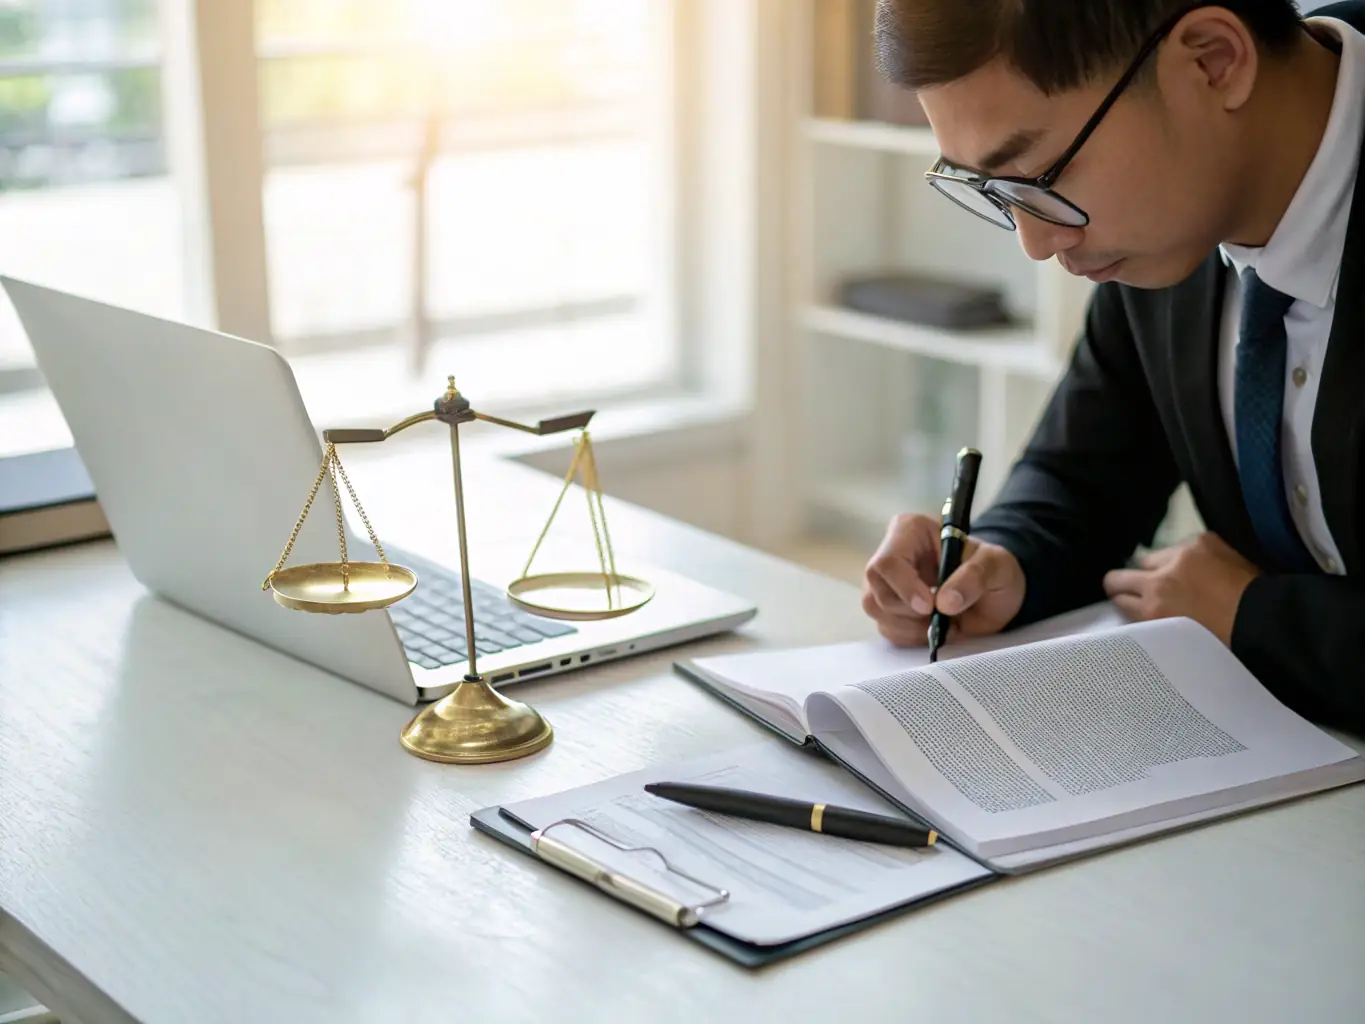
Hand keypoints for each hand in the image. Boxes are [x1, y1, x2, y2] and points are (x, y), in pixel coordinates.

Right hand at [862, 513, 1025, 646]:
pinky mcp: (888, 608)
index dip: (904, 588)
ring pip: (876, 611)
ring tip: (943, 621)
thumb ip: (974, 577)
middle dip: (910, 612)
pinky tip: (933, 627)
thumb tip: (945, 603)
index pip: (888, 562)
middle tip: (942, 616)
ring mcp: (886, 583)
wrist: (995, 594)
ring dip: (911, 627)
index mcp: (910, 532)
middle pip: (876, 591)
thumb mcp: (996, 566)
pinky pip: (886, 628)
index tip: (930, 606)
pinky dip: (911, 636)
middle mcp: (891, 555)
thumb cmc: (993, 570)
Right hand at [1102, 532, 1258, 644]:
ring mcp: (1181, 556)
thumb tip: (1146, 615)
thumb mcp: (1180, 640)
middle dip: (1124, 584)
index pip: (1118, 599)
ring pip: (1150, 558)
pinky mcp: (1203, 541)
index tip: (1131, 606)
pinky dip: (1188, 557)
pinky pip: (1181, 546)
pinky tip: (1203, 568)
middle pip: (1118, 577)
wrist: (1269, 620)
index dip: (1124, 603)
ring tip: (1178, 579)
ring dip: (1158, 568)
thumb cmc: (1225, 642)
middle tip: (1138, 592)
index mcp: (1153, 610)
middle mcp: (1159, 579)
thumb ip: (1156, 623)